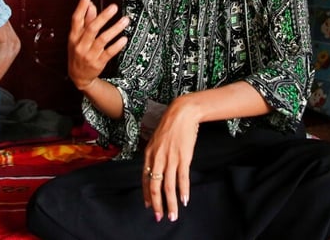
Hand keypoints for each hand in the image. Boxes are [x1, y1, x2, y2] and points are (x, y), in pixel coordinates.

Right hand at [68, 0, 127, 90]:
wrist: (78, 77)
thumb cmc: (78, 52)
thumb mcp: (78, 37)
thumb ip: (85, 21)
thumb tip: (90, 4)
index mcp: (74, 36)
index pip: (76, 19)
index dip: (81, 7)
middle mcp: (80, 45)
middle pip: (92, 28)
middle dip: (103, 17)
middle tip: (114, 7)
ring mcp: (89, 54)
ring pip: (103, 40)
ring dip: (115, 29)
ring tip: (125, 20)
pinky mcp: (98, 62)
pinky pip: (109, 53)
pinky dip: (117, 45)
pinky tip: (124, 38)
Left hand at [141, 97, 200, 222]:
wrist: (182, 112)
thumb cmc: (170, 125)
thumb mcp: (156, 139)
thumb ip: (154, 154)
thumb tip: (156, 167)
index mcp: (149, 154)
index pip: (145, 179)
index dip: (146, 194)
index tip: (148, 206)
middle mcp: (157, 158)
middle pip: (155, 186)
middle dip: (157, 204)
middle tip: (159, 217)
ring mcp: (170, 158)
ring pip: (168, 186)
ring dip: (170, 203)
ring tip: (173, 215)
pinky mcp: (183, 157)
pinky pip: (182, 178)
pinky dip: (183, 191)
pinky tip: (184, 200)